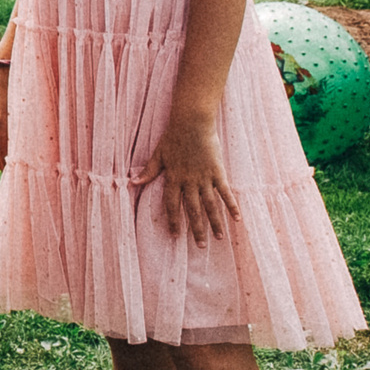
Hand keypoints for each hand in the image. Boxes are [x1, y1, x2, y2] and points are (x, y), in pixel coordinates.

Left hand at [131, 114, 235, 243]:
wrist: (192, 122)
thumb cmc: (174, 137)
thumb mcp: (158, 154)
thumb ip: (148, 170)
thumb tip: (132, 182)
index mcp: (173, 178)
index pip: (172, 204)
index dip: (173, 220)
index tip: (176, 235)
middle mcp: (189, 181)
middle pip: (192, 210)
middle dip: (196, 229)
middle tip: (200, 246)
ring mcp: (204, 178)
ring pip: (210, 205)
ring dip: (214, 222)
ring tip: (218, 238)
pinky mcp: (218, 172)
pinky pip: (225, 192)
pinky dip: (231, 206)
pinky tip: (237, 219)